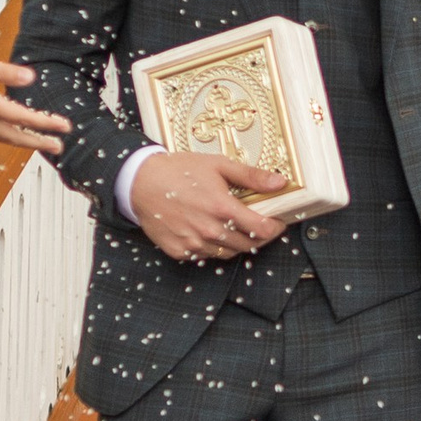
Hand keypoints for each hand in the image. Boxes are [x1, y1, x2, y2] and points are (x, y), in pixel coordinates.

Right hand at [0, 56, 73, 150]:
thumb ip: (3, 71)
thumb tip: (31, 77)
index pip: (24, 118)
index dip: (46, 123)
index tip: (66, 128)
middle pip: (17, 136)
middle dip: (39, 141)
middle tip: (59, 146)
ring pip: (5, 137)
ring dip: (24, 141)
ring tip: (39, 142)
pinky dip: (9, 135)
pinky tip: (9, 130)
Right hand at [127, 148, 290, 261]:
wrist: (141, 182)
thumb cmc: (179, 171)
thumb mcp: (218, 165)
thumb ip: (251, 176)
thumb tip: (279, 182)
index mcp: (221, 208)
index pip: (261, 229)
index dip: (275, 228)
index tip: (277, 223)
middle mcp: (209, 230)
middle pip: (247, 245)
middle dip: (259, 237)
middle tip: (260, 225)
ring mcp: (193, 243)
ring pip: (228, 253)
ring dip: (237, 243)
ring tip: (235, 227)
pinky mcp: (180, 251)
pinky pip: (205, 256)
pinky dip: (213, 247)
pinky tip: (210, 232)